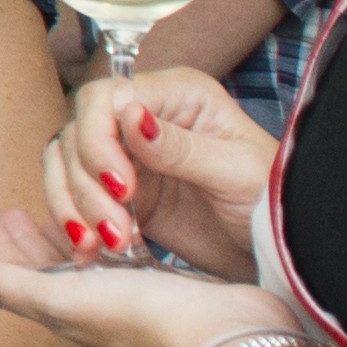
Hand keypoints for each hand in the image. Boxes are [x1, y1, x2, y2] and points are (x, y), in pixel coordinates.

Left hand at [0, 234, 304, 346]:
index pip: (17, 277)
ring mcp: (129, 298)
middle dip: (26, 241)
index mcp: (63, 312)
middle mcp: (93, 308)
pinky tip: (114, 222)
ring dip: (66, 236)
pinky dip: (110, 236)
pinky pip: (126, 256)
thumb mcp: (58, 298)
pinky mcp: (164, 284)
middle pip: (47, 269)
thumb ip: (0, 284)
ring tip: (50, 211)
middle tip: (5, 211)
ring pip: (86, 262)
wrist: (225, 337)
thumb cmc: (141, 319)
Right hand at [64, 66, 283, 278]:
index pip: (106, 98)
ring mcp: (128, 157)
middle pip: (76, 134)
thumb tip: (129, 116)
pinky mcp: (119, 196)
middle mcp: (143, 119)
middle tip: (115, 229)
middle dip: (85, 184)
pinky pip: (74, 201)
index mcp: (177, 95)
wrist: (281, 250)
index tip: (121, 186)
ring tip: (104, 245)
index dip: (98, 139)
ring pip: (65, 167)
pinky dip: (74, 225)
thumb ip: (181, 146)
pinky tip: (91, 251)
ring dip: (74, 207)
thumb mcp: (235, 172)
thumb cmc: (274, 200)